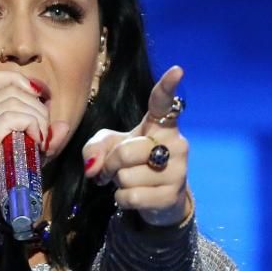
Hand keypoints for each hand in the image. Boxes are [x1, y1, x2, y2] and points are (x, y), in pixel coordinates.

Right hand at [0, 70, 70, 254]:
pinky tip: (37, 145)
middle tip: (45, 133)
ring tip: (42, 142)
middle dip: (36, 105)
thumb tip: (62, 126)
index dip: (19, 81)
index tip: (40, 100)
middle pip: (8, 89)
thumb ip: (36, 142)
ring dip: (37, 118)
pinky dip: (32, 126)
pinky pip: (12, 119)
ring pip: (13, 101)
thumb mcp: (15, 162)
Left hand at [82, 65, 189, 227]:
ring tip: (130, 182)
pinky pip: (131, 196)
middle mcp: (175, 143)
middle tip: (115, 170)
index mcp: (160, 125)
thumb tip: (94, 167)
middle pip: (126, 151)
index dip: (167, 87)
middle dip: (111, 164)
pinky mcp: (172, 195)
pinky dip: (122, 199)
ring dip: (118, 183)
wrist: (159, 199)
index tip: (177, 70)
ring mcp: (178, 170)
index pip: (163, 103)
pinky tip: (133, 196)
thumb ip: (95, 147)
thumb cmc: (133, 164)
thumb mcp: (110, 148)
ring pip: (126, 177)